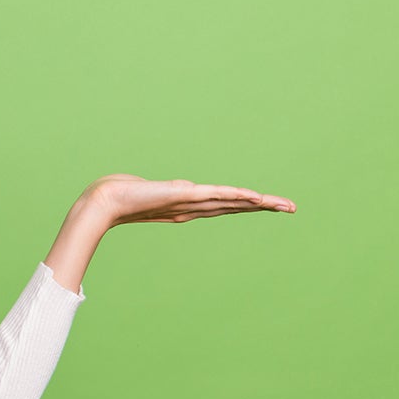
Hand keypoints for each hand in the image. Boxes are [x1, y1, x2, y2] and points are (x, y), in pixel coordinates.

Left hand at [82, 174, 295, 228]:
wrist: (106, 202)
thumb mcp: (145, 192)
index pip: (223, 205)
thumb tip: (158, 190)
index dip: (246, 205)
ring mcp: (190, 203)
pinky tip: (256, 197)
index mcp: (186, 208)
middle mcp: (192, 209)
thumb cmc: (120, 196)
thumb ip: (155, 191)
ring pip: (232, 202)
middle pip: (235, 206)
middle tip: (292, 207)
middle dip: (263, 206)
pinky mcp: (184, 196)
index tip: (267, 204)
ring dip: (259, 203)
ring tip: (285, 205)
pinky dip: (237, 196)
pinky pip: (217, 196)